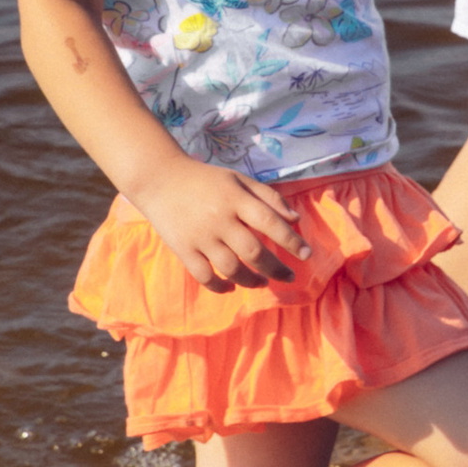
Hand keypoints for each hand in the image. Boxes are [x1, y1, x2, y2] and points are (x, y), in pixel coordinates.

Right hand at [136, 163, 309, 292]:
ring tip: (261, 282)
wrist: (160, 179)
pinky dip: (220, 286)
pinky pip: (205, 276)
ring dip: (251, 280)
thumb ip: (269, 197)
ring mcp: (200, 236)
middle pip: (254, 252)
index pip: (270, 223)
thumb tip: (296, 219)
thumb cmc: (206, 180)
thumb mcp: (239, 179)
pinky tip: (231, 287)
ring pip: (231, 268)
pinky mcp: (183, 249)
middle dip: (276, 269)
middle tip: (290, 277)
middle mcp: (219, 219)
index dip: (291, 241)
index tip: (307, 255)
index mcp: (236, 198)